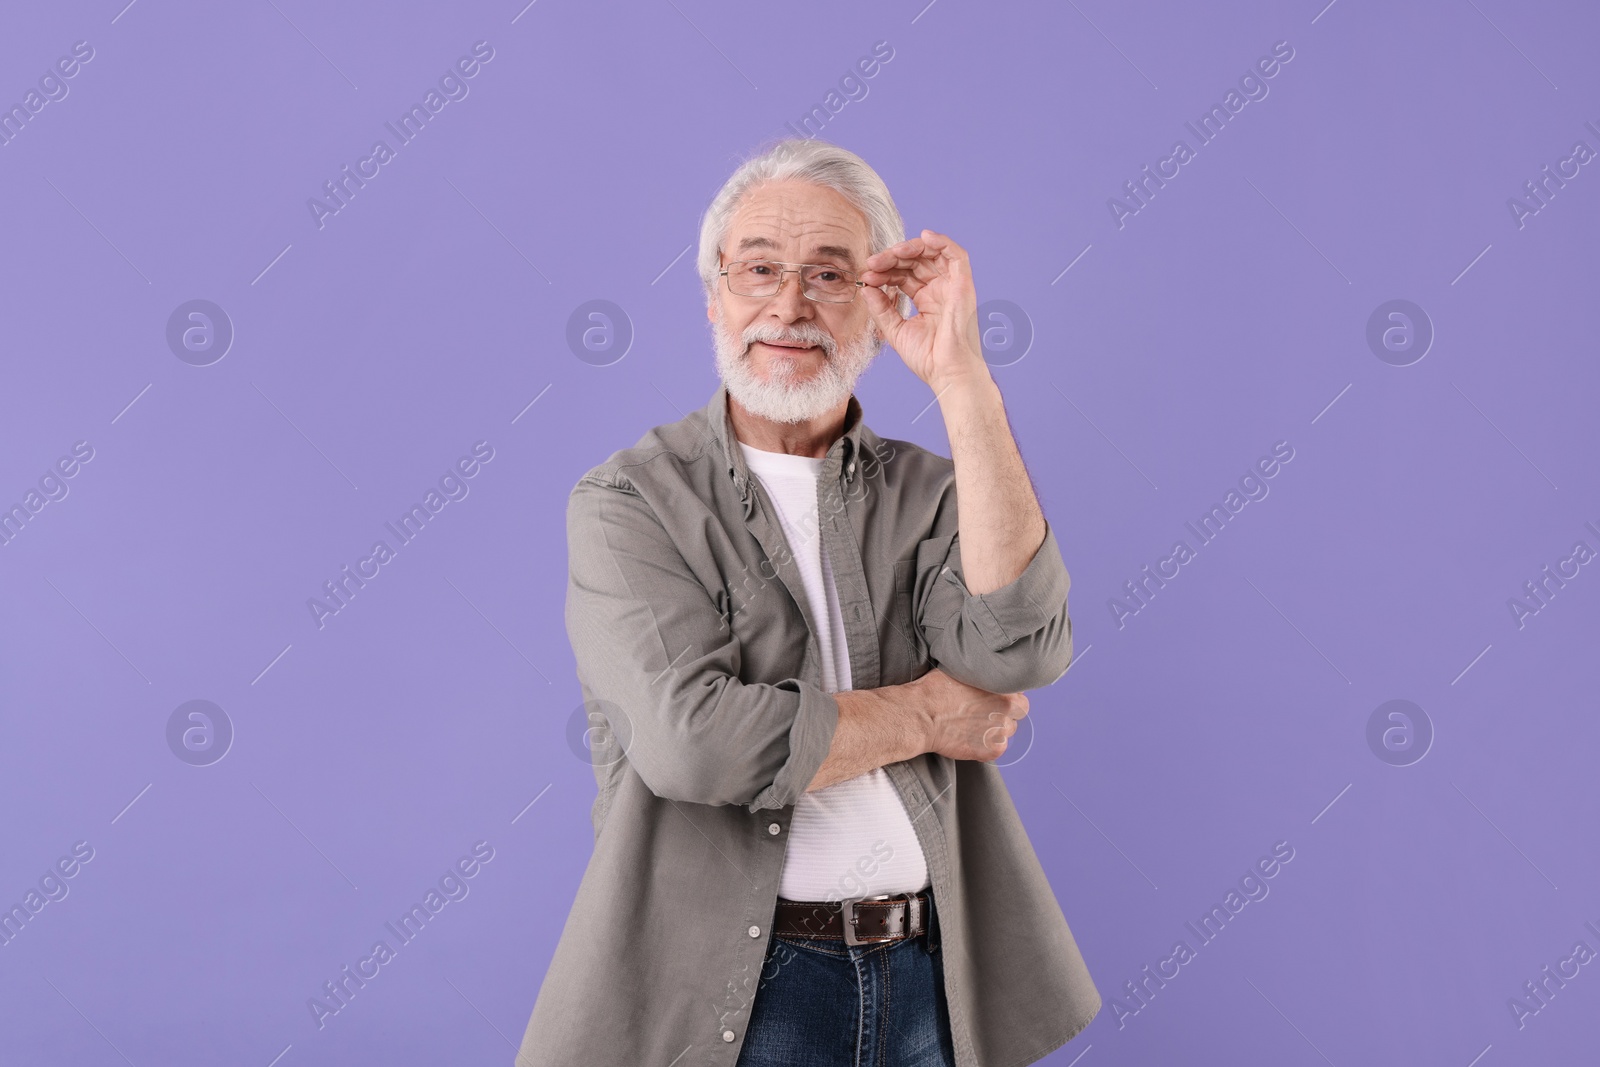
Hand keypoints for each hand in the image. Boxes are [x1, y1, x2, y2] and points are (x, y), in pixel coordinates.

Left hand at [859, 229, 991, 393]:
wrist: (947, 373)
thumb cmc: (927, 358)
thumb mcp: (895, 330)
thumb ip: (881, 308)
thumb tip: (866, 287)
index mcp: (926, 300)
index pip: (903, 275)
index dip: (884, 271)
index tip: (866, 276)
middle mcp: (939, 290)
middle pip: (915, 261)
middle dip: (891, 259)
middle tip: (872, 263)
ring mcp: (952, 286)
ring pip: (932, 253)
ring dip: (909, 249)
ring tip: (890, 254)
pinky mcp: (963, 285)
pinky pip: (956, 255)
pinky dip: (941, 242)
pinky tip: (923, 237)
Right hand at [909, 667, 1027, 762]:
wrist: (921, 715)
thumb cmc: (935, 689)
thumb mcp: (962, 670)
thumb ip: (981, 674)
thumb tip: (984, 674)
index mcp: (1003, 686)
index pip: (1018, 691)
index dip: (1004, 694)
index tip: (992, 697)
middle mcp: (1007, 708)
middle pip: (1018, 711)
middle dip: (1005, 712)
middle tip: (984, 712)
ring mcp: (1000, 730)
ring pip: (1008, 731)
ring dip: (996, 729)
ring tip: (975, 727)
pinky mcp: (991, 749)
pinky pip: (998, 749)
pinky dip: (987, 747)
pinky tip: (972, 740)